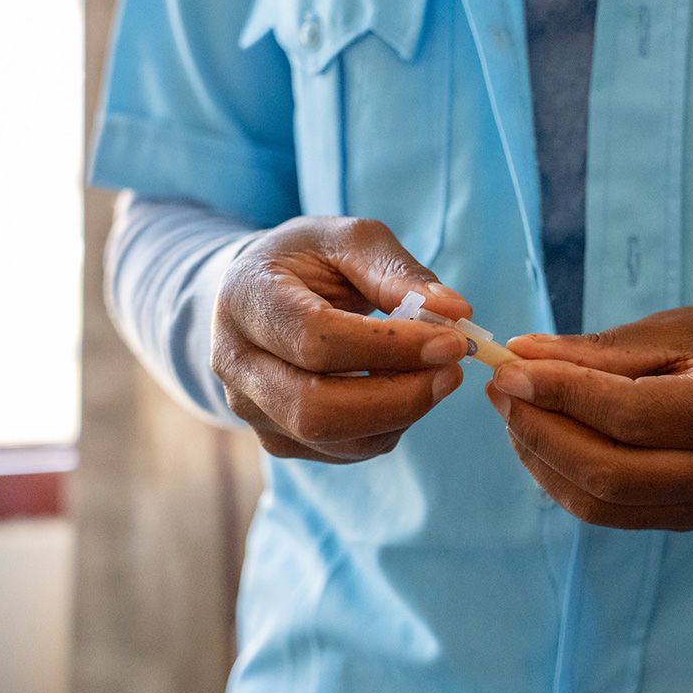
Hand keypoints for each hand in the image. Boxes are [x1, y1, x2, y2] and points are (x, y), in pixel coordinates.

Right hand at [212, 216, 472, 462]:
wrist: (261, 293)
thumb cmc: (310, 260)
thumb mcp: (351, 241)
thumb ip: (399, 273)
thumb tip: (455, 313)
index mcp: (247, 298)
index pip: (316, 340)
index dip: (389, 348)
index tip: (451, 341)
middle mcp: (236, 362)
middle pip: (315, 407)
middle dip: (399, 397)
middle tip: (453, 371)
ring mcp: (251, 409)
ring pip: (332, 438)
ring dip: (401, 416)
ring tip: (438, 377)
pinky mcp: (276, 438)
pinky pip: (342, 451)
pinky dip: (388, 428)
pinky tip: (407, 392)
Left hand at [485, 305, 692, 530]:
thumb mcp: (673, 329)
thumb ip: (598, 352)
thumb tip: (521, 358)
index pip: (627, 415)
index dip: (559, 394)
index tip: (510, 368)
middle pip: (608, 472)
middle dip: (540, 431)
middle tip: (501, 389)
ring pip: (601, 503)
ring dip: (544, 459)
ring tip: (515, 412)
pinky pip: (612, 512)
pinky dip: (567, 479)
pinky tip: (543, 440)